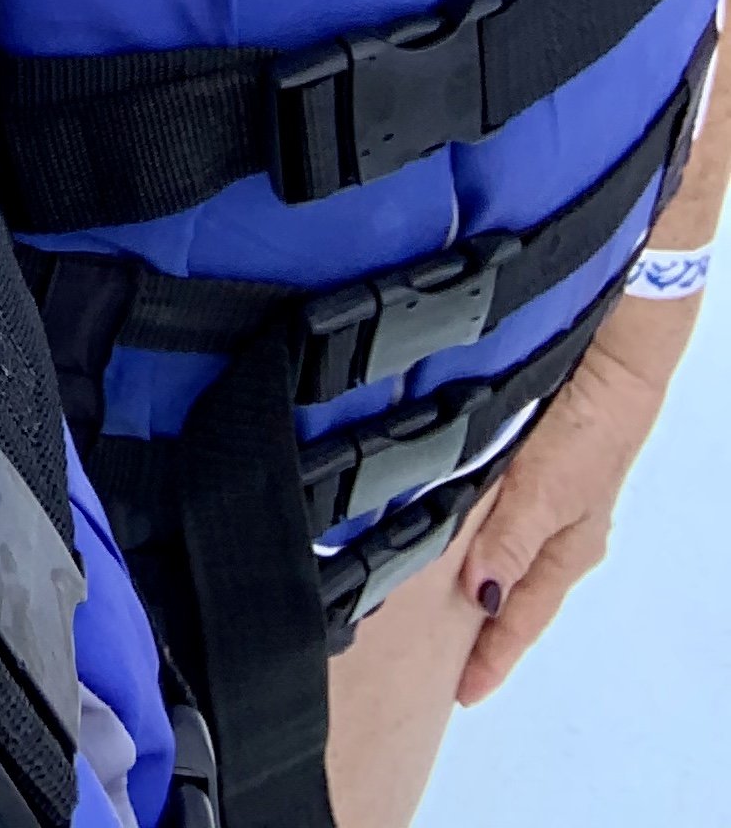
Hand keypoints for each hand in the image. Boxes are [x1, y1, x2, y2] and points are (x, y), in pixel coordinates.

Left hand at [454, 293, 696, 702]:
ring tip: (443, 610)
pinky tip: (459, 537)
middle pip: (516, 595)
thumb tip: (481, 596)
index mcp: (566, 549)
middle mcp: (560, 532)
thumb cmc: (591, 430)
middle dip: (485, 631)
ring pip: (509, 558)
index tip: (463, 693)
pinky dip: (484, 540)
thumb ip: (512, 540)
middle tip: (447, 661)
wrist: (615, 364)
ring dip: (480, 585)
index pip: (520, 617)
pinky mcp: (539, 468)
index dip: (492, 656)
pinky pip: (506, 520)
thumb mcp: (546, 489)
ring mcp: (552, 501)